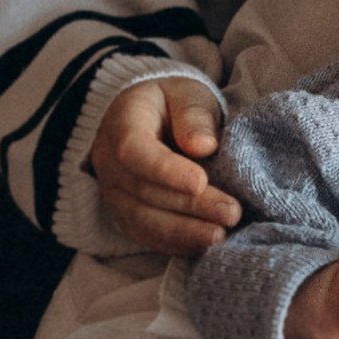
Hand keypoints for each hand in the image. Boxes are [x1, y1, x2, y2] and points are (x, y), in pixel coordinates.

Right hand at [89, 79, 237, 254]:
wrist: (149, 119)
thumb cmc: (172, 104)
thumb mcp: (187, 94)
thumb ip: (194, 115)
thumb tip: (204, 146)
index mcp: (122, 123)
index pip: (134, 151)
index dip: (165, 170)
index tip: (200, 182)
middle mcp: (108, 161)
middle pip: (144, 190)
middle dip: (189, 206)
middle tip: (230, 213)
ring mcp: (113, 192)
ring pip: (141, 219)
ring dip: (182, 232)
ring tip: (220, 236)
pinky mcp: (124, 214)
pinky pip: (144, 235)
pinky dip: (174, 244)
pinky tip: (204, 245)